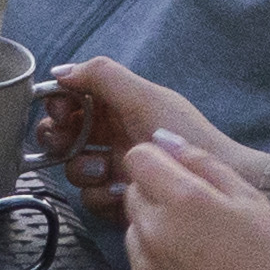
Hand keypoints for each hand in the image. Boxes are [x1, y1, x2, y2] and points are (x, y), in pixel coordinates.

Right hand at [39, 56, 223, 217]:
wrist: (210, 182)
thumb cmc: (183, 135)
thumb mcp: (146, 97)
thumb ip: (103, 76)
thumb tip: (60, 72)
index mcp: (119, 105)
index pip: (72, 100)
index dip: (59, 104)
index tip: (61, 110)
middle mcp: (114, 134)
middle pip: (64, 135)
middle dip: (60, 139)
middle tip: (70, 143)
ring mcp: (115, 168)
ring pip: (74, 167)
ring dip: (83, 168)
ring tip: (106, 169)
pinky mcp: (119, 198)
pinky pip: (91, 196)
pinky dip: (101, 193)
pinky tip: (120, 190)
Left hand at [115, 135, 269, 269]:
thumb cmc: (268, 261)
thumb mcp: (250, 199)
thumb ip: (203, 162)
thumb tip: (164, 138)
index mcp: (181, 199)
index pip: (138, 157)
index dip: (158, 163)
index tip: (179, 178)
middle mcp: (152, 231)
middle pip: (133, 195)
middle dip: (157, 198)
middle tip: (197, 220)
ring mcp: (142, 268)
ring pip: (134, 233)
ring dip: (155, 234)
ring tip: (198, 255)